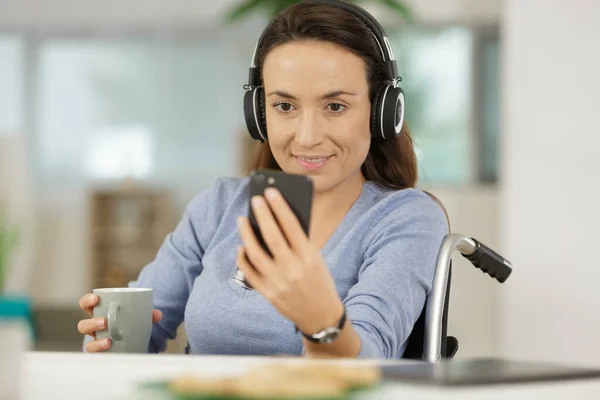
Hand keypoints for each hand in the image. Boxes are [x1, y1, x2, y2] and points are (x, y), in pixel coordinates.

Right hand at [77, 293, 162, 351]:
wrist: (133, 344)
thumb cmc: (130, 325)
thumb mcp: (139, 317)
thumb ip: (148, 315)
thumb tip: (157, 314)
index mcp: (100, 314)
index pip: (87, 306)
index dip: (87, 301)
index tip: (96, 299)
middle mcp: (95, 329)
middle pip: (83, 325)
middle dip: (91, 323)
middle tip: (105, 322)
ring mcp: (97, 343)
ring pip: (88, 344)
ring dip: (96, 342)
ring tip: (108, 341)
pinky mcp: (102, 356)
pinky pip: (96, 357)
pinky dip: (102, 354)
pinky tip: (110, 352)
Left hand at [236, 187, 343, 333]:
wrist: (321, 316)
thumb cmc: (319, 281)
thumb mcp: (316, 259)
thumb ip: (300, 242)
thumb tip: (277, 219)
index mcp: (309, 257)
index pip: (292, 226)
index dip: (279, 207)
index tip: (270, 193)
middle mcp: (293, 269)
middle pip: (272, 237)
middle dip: (262, 215)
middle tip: (255, 200)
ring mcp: (279, 282)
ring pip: (256, 253)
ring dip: (246, 234)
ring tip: (242, 219)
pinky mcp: (268, 293)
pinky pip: (250, 272)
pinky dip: (243, 257)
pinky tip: (242, 245)